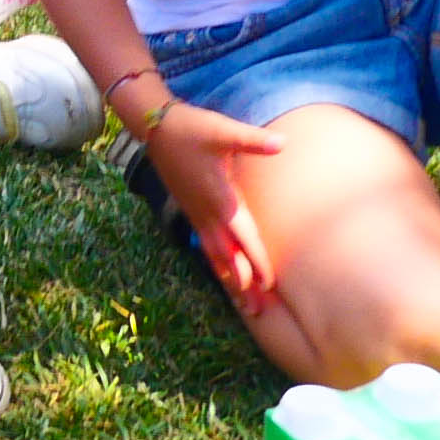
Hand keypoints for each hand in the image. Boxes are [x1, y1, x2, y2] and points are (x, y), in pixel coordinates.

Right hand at [144, 102, 285, 314]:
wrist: (156, 127)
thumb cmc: (192, 128)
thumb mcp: (223, 131)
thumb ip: (252, 140)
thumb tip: (282, 143)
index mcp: (220, 198)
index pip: (243, 237)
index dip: (256, 261)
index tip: (269, 285)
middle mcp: (208, 213)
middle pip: (230, 257)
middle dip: (244, 284)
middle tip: (258, 311)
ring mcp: (198, 214)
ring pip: (216, 256)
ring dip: (231, 280)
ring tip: (244, 305)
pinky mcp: (192, 211)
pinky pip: (207, 246)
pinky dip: (217, 264)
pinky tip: (224, 275)